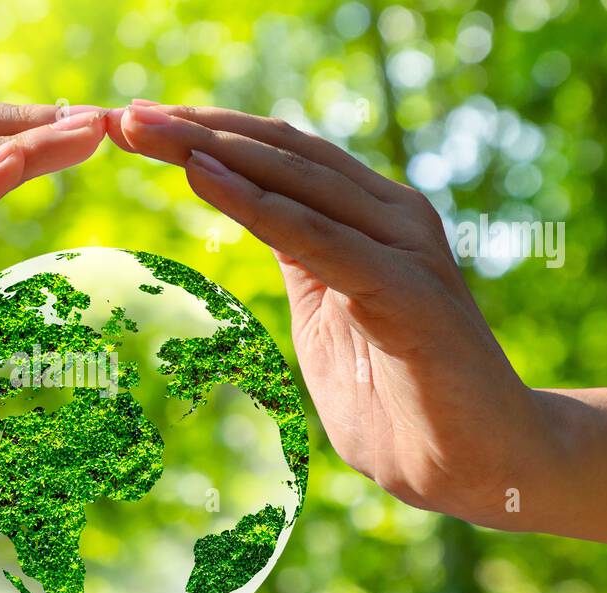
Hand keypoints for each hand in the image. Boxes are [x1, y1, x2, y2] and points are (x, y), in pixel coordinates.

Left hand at [107, 103, 551, 525]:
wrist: (483, 464)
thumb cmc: (401, 402)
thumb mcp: (328, 321)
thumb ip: (302, 267)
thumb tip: (261, 227)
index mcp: (369, 220)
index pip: (280, 158)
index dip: (209, 135)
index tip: (138, 126)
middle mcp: (389, 216)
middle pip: (280, 152)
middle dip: (197, 129)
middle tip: (123, 114)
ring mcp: (402, 246)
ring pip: (293, 179)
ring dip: (213, 150)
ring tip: (147, 130)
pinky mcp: (405, 290)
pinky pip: (314, 237)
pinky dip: (254, 204)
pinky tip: (200, 176)